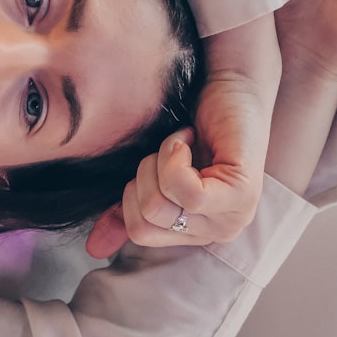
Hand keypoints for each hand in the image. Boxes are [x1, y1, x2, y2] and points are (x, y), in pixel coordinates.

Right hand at [87, 14, 278, 255]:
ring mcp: (233, 215)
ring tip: (182, 143)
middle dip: (144, 175)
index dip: (132, 192)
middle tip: (170, 152)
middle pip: (146, 221)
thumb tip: (94, 249)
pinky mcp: (242, 193)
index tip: (155, 163)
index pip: (139, 233)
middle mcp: (217, 231)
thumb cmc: (191, 126)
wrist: (228, 86)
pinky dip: (175, 155)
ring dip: (160, 161)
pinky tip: (188, 138)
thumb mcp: (150, 172)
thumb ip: (122, 210)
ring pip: (162, 206)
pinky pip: (187, 193)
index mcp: (195, 231)